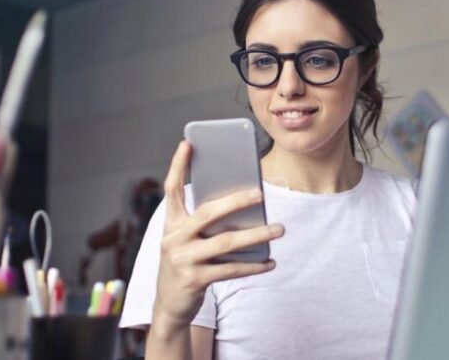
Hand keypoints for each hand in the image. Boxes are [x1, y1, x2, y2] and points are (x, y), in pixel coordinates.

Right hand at [152, 141, 283, 327]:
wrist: (169, 305)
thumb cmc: (185, 264)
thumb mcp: (186, 240)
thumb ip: (204, 223)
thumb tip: (243, 206)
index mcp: (171, 224)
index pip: (171, 189)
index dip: (177, 166)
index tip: (187, 143)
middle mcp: (173, 238)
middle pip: (208, 213)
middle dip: (236, 201)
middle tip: (260, 194)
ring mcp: (183, 260)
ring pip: (226, 242)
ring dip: (256, 235)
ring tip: (279, 228)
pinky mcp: (195, 279)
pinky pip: (231, 269)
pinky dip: (253, 266)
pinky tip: (270, 261)